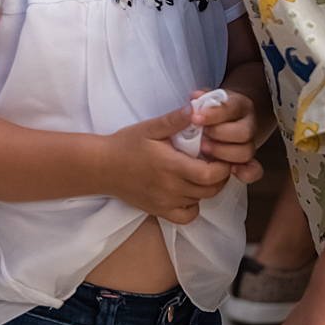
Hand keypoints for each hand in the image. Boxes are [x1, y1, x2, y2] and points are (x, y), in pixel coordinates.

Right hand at [107, 106, 232, 223]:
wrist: (102, 167)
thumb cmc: (126, 145)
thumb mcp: (150, 127)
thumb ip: (175, 120)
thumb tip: (196, 108)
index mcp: (171, 166)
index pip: (210, 174)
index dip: (222, 166)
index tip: (220, 153)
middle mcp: (171, 188)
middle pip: (211, 189)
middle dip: (220, 176)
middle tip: (215, 161)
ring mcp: (165, 203)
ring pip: (200, 200)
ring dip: (207, 188)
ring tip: (201, 171)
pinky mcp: (159, 211)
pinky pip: (186, 216)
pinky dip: (193, 206)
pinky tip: (189, 191)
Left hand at [190, 90, 262, 183]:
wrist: (226, 121)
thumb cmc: (211, 110)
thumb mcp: (206, 98)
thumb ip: (201, 98)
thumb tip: (195, 98)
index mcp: (240, 104)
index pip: (231, 108)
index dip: (213, 114)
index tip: (196, 118)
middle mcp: (249, 124)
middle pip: (243, 132)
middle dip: (219, 135)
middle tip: (202, 136)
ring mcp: (250, 144)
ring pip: (246, 152)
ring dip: (223, 153)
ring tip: (204, 149)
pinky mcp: (249, 161)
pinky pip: (254, 171)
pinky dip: (245, 173)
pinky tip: (231, 171)